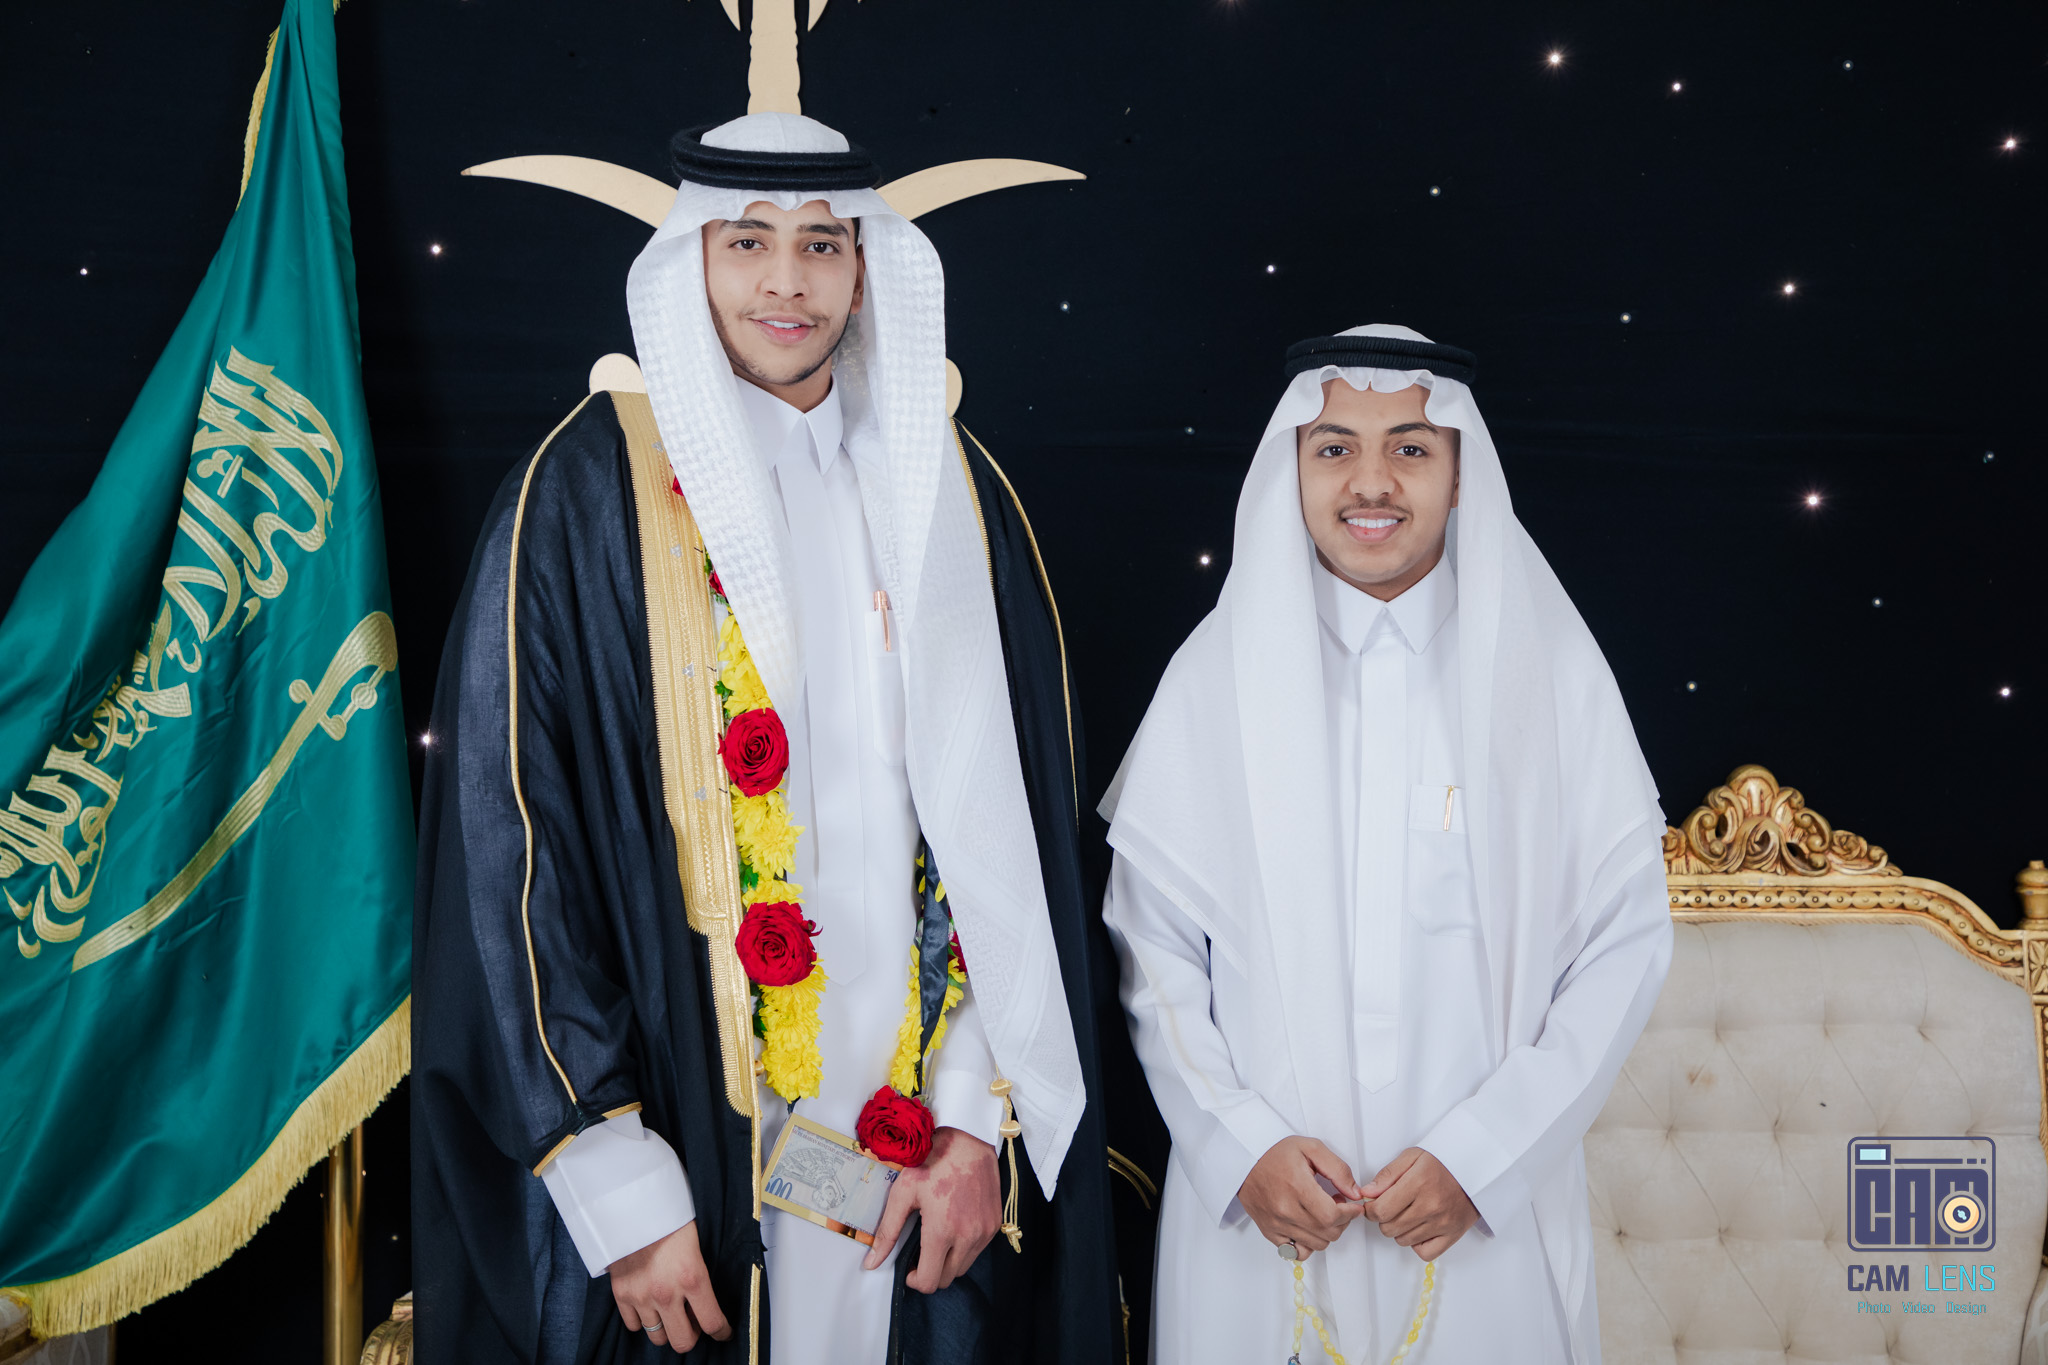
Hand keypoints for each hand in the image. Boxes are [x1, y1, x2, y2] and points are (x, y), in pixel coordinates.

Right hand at [607, 1221, 731, 1353]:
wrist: (633, 1203)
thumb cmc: (669, 1216)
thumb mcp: (697, 1245)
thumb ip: (700, 1275)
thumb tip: (704, 1300)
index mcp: (692, 1277)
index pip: (712, 1322)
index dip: (721, 1332)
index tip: (722, 1332)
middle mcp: (667, 1293)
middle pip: (683, 1341)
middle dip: (692, 1336)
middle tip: (694, 1325)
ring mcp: (642, 1296)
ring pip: (658, 1337)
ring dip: (666, 1328)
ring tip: (670, 1314)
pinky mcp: (622, 1294)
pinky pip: (634, 1325)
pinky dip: (642, 1320)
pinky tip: (649, 1307)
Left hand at [862, 1126, 999, 1291]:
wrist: (968, 1139)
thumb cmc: (932, 1161)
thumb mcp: (903, 1192)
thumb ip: (887, 1232)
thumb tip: (871, 1263)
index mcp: (942, 1232)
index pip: (929, 1282)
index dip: (915, 1281)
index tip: (908, 1268)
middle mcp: (967, 1237)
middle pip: (947, 1279)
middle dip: (930, 1272)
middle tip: (920, 1252)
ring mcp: (984, 1232)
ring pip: (963, 1267)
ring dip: (948, 1262)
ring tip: (937, 1237)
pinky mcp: (995, 1224)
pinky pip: (977, 1251)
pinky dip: (964, 1248)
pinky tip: (954, 1226)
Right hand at [1236, 1136, 1366, 1257]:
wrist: (1244, 1162)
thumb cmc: (1274, 1154)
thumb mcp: (1311, 1148)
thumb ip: (1338, 1170)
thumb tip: (1354, 1193)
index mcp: (1296, 1187)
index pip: (1332, 1216)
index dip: (1349, 1214)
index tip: (1353, 1207)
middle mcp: (1285, 1209)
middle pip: (1328, 1233)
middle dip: (1341, 1222)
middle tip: (1338, 1206)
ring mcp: (1276, 1224)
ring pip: (1317, 1245)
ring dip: (1327, 1232)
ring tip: (1322, 1213)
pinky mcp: (1270, 1232)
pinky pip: (1296, 1253)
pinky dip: (1308, 1245)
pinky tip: (1309, 1228)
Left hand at [1360, 1147, 1478, 1261]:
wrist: (1476, 1171)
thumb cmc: (1444, 1163)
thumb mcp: (1412, 1157)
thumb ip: (1387, 1175)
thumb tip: (1367, 1193)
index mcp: (1418, 1183)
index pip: (1381, 1210)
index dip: (1371, 1210)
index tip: (1373, 1205)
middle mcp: (1431, 1206)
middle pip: (1389, 1228)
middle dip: (1384, 1219)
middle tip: (1392, 1207)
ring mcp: (1442, 1223)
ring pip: (1403, 1240)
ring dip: (1400, 1230)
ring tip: (1408, 1214)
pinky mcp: (1452, 1235)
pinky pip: (1425, 1253)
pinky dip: (1417, 1244)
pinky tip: (1419, 1228)